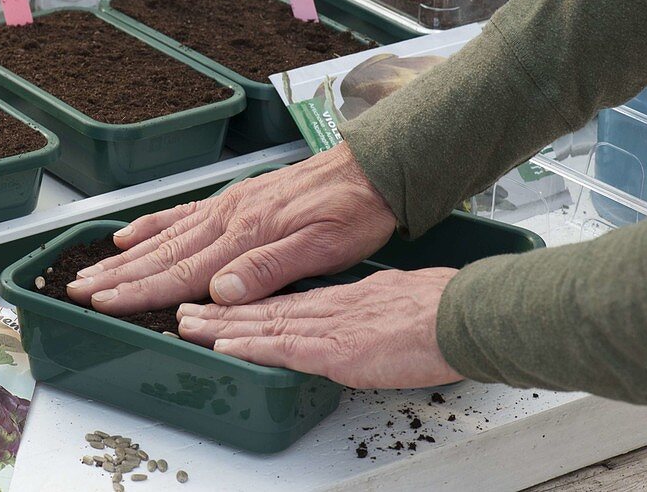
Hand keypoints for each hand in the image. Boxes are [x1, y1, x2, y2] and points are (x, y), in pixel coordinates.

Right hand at [67, 142, 396, 314]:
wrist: (367, 169)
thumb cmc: (350, 212)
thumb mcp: (323, 248)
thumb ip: (269, 268)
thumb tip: (219, 291)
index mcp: (246, 235)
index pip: (182, 273)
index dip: (139, 292)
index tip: (105, 304)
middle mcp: (227, 219)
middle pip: (161, 256)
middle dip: (116, 277)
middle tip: (77, 290)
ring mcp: (226, 207)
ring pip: (164, 237)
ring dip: (123, 257)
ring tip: (89, 269)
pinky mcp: (232, 200)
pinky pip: (182, 213)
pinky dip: (151, 226)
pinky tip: (128, 237)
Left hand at [176, 268, 463, 387]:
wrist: (462, 314)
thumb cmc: (438, 309)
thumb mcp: (390, 302)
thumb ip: (363, 312)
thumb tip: (353, 321)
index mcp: (340, 299)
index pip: (283, 301)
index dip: (247, 304)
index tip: (218, 304)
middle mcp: (326, 309)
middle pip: (263, 310)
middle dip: (219, 313)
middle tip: (184, 314)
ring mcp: (329, 327)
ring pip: (264, 325)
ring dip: (222, 327)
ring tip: (188, 328)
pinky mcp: (337, 348)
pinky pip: (285, 347)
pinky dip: (252, 345)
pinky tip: (227, 345)